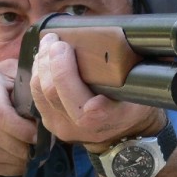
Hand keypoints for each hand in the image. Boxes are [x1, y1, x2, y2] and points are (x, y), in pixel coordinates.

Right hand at [0, 58, 38, 175]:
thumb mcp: (3, 71)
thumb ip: (25, 76)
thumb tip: (50, 88)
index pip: (1, 117)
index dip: (24, 128)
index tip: (41, 131)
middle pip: (13, 144)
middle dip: (37, 144)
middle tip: (49, 136)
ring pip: (16, 160)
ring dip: (33, 154)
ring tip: (36, 140)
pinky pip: (12, 170)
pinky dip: (24, 162)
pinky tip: (24, 148)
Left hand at [30, 33, 164, 148]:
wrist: (123, 138)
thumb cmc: (132, 108)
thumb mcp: (141, 94)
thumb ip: (133, 77)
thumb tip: (141, 50)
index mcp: (102, 119)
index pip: (75, 97)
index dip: (65, 70)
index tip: (65, 46)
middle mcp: (77, 127)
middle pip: (52, 91)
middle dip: (49, 59)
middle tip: (54, 39)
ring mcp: (61, 127)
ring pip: (39, 92)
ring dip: (40, 64)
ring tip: (47, 45)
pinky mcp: (50, 124)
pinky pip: (35, 97)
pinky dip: (37, 74)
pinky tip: (43, 60)